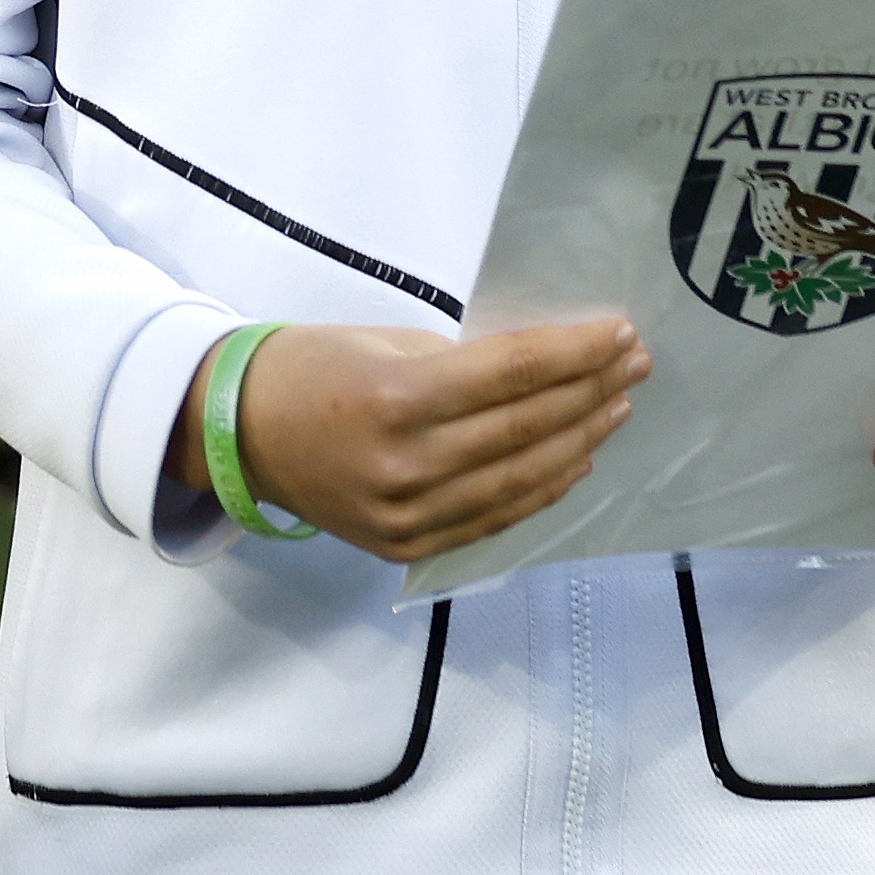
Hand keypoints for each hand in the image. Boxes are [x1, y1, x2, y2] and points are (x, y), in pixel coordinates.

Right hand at [169, 316, 646, 563]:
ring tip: (617, 406)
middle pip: (527, 426)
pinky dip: (542, 490)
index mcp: (397, 397)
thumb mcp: (386, 340)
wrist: (238, 433)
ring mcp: (407, 514)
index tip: (620, 331)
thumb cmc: (311, 367)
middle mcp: (406, 463)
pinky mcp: (405, 544)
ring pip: (521, 480)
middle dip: (591, 389)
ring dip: (580, 441)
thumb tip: (549, 366)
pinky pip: (492, 519)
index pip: (514, 372)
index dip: (576, 351)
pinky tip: (576, 460)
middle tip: (635, 361)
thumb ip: (464, 361)